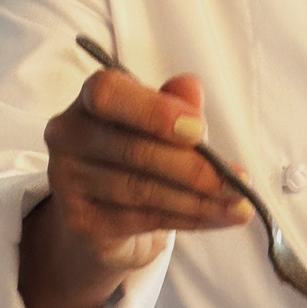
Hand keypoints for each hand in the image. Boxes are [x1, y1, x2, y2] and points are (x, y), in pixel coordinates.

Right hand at [18, 67, 251, 307]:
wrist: (108, 218)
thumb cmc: (141, 155)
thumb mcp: (163, 125)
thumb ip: (176, 105)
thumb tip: (191, 87)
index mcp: (90, 99)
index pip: (108, 92)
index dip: (154, 111)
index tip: (199, 131)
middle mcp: (69, 134)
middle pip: (134, 149)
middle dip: (193, 168)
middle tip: (238, 182)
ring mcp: (68, 180)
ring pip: (142, 189)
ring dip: (199, 200)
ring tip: (238, 204)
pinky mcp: (80, 221)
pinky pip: (143, 219)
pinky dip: (189, 219)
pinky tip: (219, 217)